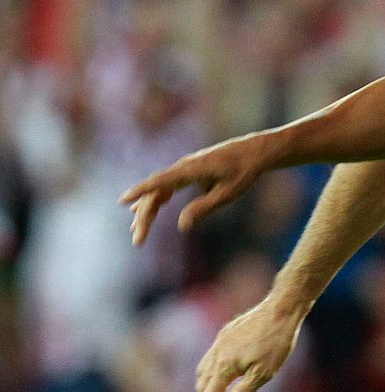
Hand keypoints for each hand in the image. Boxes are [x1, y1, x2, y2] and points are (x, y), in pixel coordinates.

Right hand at [120, 136, 269, 245]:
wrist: (256, 151)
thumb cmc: (244, 171)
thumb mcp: (228, 193)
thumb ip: (204, 208)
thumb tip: (182, 226)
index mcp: (191, 169)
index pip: (159, 181)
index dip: (140, 192)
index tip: (122, 200)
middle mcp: (184, 166)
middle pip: (156, 192)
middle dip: (145, 217)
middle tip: (137, 240)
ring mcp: (185, 168)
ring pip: (159, 190)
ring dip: (147, 210)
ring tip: (136, 232)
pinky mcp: (190, 171)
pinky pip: (167, 186)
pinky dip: (157, 200)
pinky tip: (146, 210)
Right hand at [195, 299, 303, 391]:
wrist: (282, 308)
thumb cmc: (276, 341)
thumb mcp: (263, 374)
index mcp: (223, 366)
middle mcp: (216, 353)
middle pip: (201, 386)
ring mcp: (219, 341)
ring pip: (203, 371)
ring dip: (206, 389)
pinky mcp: (226, 333)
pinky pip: (210, 358)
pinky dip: (211, 373)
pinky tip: (225, 375)